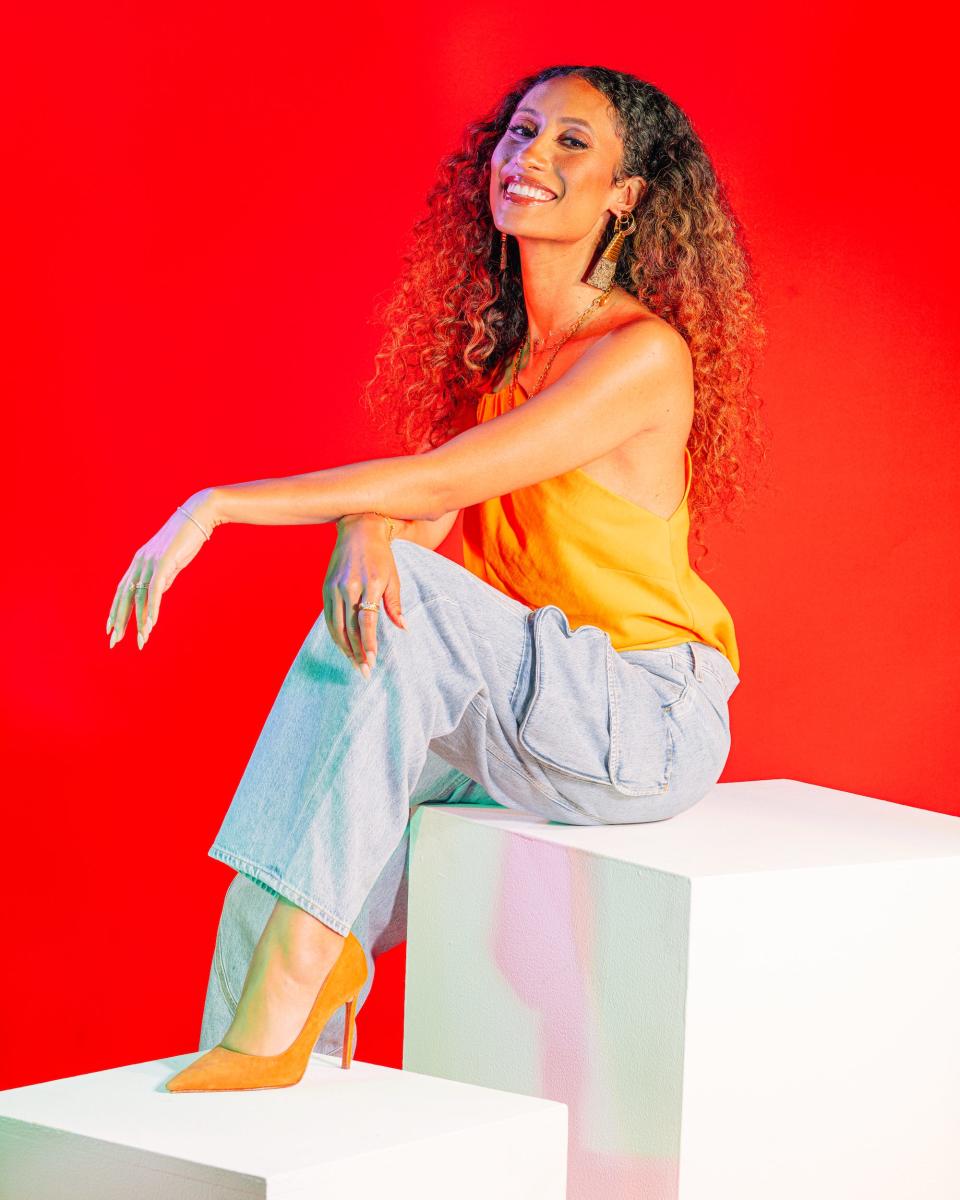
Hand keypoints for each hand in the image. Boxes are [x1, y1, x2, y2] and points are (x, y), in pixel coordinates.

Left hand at [105, 490, 216, 649]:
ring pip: (139, 597)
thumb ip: (162, 577)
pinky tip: (151, 624)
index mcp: (139, 562)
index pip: (121, 590)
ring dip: (139, 621)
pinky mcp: (163, 563)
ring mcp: (150, 562)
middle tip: (114, 641)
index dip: (115, 610)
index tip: (111, 629)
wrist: (198, 516)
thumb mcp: (171, 562)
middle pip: (124, 596)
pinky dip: (152, 609)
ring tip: (141, 640)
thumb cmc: (187, 538)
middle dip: (119, 620)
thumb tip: (157, 594)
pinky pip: (154, 591)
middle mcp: (139, 562)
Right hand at [325, 514, 406, 677]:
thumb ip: (394, 605)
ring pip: (336, 625)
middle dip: (357, 651)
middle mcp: (349, 587)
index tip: (371, 660)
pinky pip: (329, 617)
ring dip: (345, 647)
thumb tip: (403, 628)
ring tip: (354, 663)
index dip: (369, 642)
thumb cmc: (381, 556)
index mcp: (369, 584)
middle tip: (364, 671)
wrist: (358, 530)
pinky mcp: (326, 587)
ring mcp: (335, 587)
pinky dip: (335, 634)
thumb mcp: (392, 578)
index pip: (367, 621)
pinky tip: (343, 646)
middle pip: (350, 627)